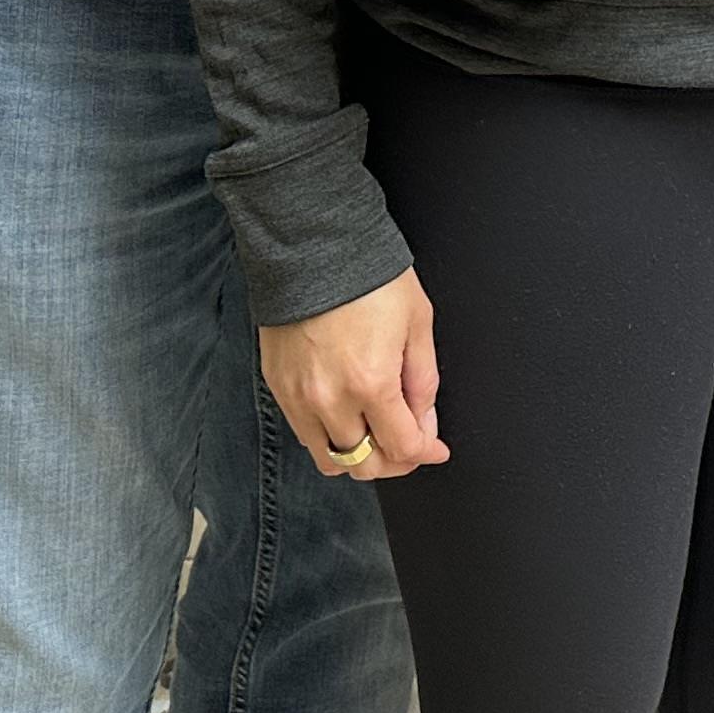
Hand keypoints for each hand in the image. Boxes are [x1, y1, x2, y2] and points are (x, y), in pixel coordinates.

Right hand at [262, 270, 446, 481]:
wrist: (314, 248)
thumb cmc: (370, 278)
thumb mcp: (417, 323)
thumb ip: (423, 380)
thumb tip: (425, 421)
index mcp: (371, 383)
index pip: (401, 446)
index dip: (425, 452)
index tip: (435, 448)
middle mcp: (330, 400)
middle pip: (364, 464)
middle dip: (394, 462)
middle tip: (409, 446)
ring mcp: (298, 398)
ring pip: (330, 458)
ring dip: (358, 457)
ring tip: (377, 437)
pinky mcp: (278, 387)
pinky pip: (304, 435)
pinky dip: (329, 438)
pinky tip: (347, 419)